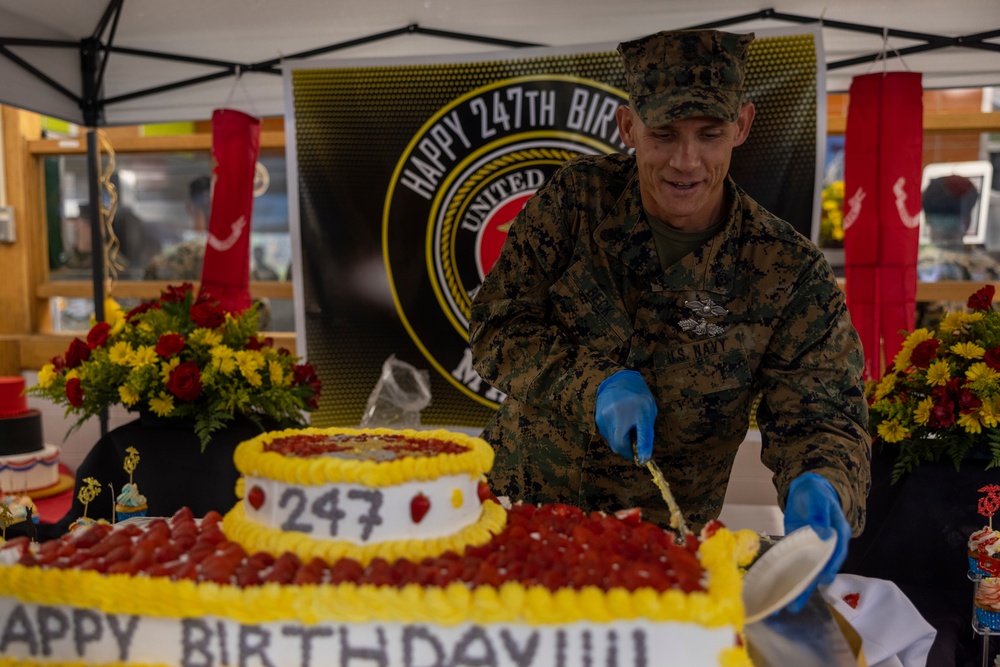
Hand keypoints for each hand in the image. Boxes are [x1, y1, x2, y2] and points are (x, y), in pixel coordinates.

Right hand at [595, 370, 656, 463]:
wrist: (619, 381)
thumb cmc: (638, 398)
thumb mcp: (649, 413)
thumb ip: (645, 436)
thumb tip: (644, 457)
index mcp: (634, 414)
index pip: (633, 442)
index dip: (637, 453)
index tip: (641, 458)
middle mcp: (615, 417)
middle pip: (619, 446)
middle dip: (628, 449)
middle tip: (635, 442)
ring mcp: (604, 418)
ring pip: (612, 441)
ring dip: (621, 441)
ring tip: (627, 427)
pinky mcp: (598, 419)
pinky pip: (607, 434)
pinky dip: (614, 434)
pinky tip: (619, 422)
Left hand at [782, 472, 850, 612]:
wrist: (805, 491)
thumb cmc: (816, 493)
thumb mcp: (817, 498)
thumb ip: (819, 512)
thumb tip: (823, 531)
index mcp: (838, 535)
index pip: (836, 554)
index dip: (829, 568)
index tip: (822, 580)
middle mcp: (828, 547)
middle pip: (821, 570)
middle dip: (810, 586)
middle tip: (796, 603)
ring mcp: (814, 551)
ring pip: (808, 572)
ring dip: (799, 588)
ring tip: (788, 605)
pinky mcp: (801, 551)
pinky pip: (796, 566)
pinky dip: (790, 577)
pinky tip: (781, 590)